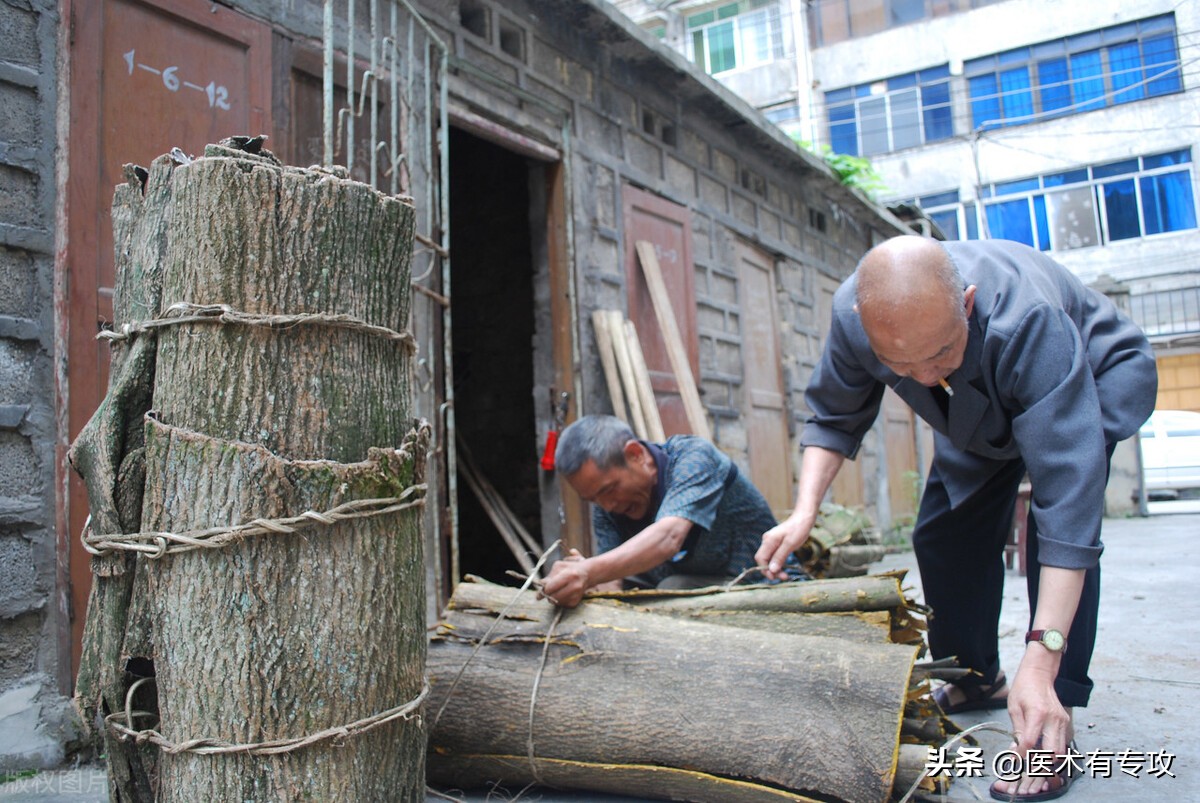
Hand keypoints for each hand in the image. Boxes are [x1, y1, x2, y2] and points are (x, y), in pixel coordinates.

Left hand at [539, 548, 589, 607]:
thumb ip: (549, 576)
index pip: (550, 588)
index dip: (543, 590)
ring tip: (556, 591)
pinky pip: (561, 605)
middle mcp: (575, 586)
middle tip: (546, 592)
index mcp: (569, 575)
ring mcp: (576, 595)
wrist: (587, 574)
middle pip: (553, 597)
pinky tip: (562, 593)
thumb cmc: (570, 568)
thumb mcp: (559, 567)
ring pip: (556, 602)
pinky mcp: (576, 603)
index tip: (539, 593)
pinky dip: (559, 600)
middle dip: (547, 595)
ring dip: (553, 598)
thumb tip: (540, 585)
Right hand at [755, 515, 813, 580]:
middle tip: (784, 577)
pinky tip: (785, 568)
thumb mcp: (790, 544)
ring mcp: (771, 542)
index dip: (765, 569)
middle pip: (764, 560)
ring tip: (786, 575)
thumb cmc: (798, 529)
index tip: (774, 577)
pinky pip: (774, 556)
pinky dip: (778, 563)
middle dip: (771, 570)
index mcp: (768, 541)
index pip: (760, 558)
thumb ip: (779, 557)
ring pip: (769, 559)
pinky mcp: (777, 544)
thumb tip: (771, 570)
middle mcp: (767, 541)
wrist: (804, 518)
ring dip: (775, 568)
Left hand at [998, 652, 1071, 796]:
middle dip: (1040, 762)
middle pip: (1052, 751)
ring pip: (1061, 750)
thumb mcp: (1014, 707)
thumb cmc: (1023, 689)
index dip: (1021, 755)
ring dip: (1048, 758)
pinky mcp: (1066, 722)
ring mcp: (1062, 721)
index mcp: (1037, 713)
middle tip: (1028, 765)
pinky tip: (1042, 749)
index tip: (1015, 760)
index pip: (1030, 743)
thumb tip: (1015, 750)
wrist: (1039, 674)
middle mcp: (1053, 719)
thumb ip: (1017, 730)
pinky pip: (1062, 742)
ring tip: (1035, 759)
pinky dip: (1053, 749)